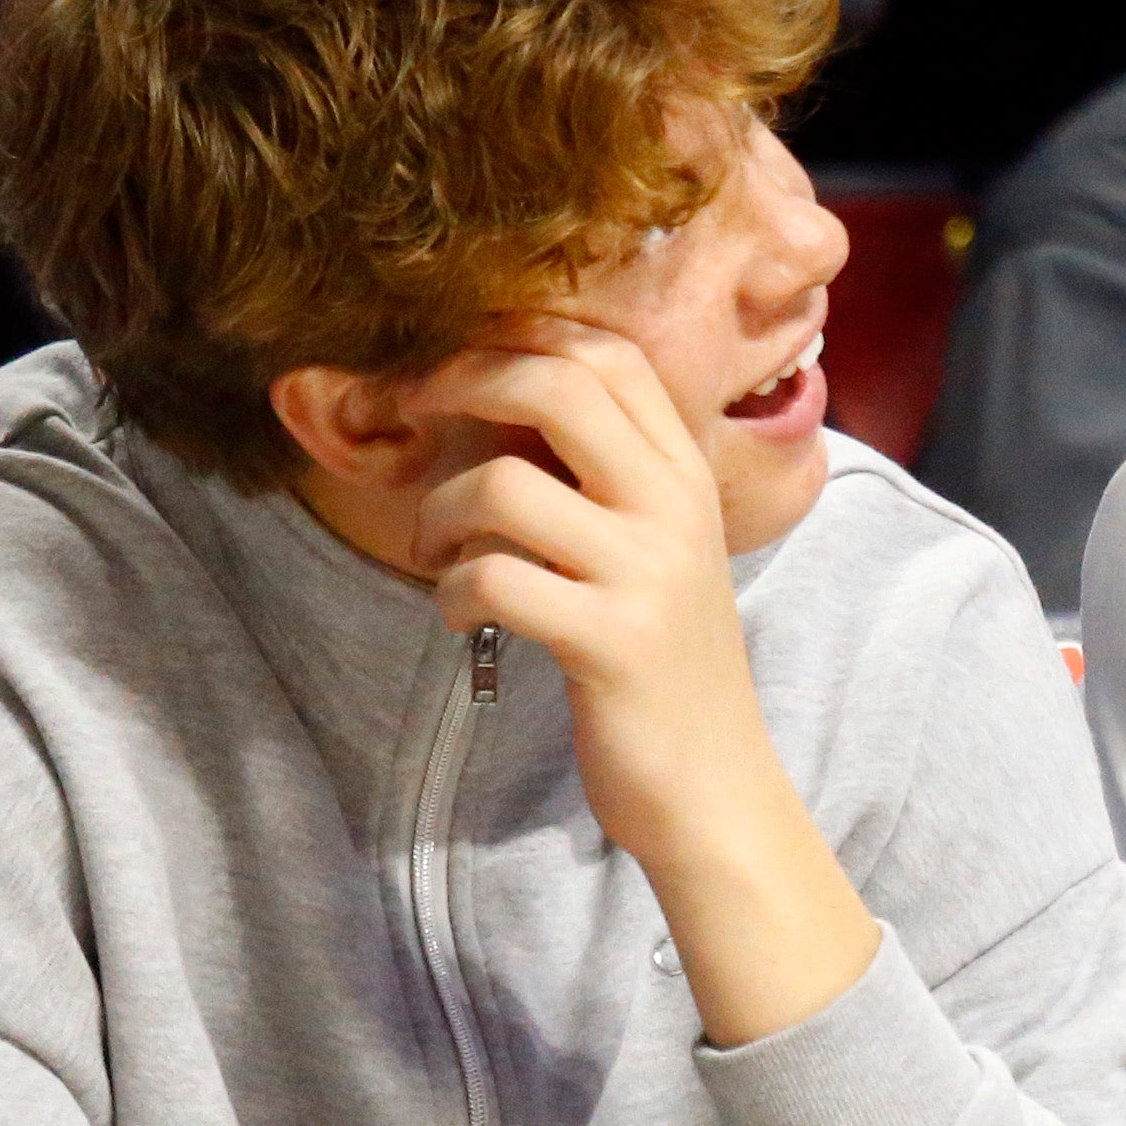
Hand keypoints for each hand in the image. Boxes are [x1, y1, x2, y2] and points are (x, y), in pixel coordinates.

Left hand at [402, 336, 875, 1044]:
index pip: (609, 352)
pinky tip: (461, 617)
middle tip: (409, 411)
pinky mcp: (610, 644)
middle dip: (460, 380)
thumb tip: (496, 402)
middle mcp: (675, 508)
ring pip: (503, 485)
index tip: (455, 366)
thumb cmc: (661, 666)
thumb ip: (602, 479)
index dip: (519, 335)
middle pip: (557, 383)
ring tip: (433, 551)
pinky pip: (493, 581)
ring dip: (437, 512)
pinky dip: (452, 593)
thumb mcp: (654, 552)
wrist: (715, 789)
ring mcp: (647, 574)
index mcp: (686, 475)